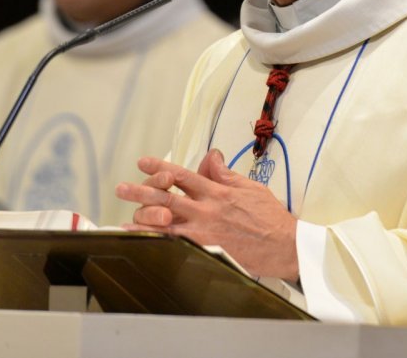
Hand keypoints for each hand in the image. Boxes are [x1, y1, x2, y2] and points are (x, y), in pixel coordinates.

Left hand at [115, 149, 299, 280]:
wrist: (284, 245)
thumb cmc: (270, 218)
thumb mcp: (250, 187)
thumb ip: (225, 173)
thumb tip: (211, 156)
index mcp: (217, 191)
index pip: (183, 174)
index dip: (160, 167)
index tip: (143, 162)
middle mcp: (207, 209)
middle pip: (167, 196)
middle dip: (141, 191)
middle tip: (122, 187)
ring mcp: (205, 231)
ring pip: (166, 223)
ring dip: (143, 220)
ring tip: (123, 220)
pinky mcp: (207, 250)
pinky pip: (176, 246)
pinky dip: (158, 244)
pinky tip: (143, 244)